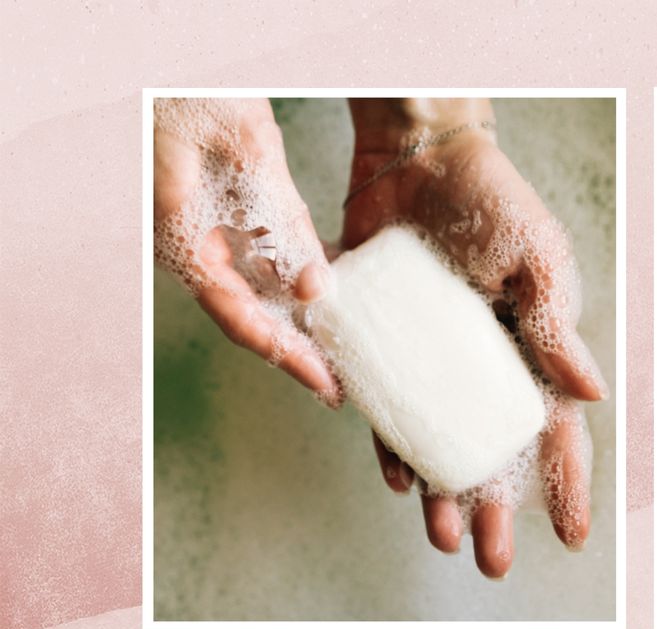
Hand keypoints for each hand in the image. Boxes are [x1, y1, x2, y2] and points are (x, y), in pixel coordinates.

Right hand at [153, 98, 339, 404]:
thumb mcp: (248, 152)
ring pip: (255, 290)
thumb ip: (280, 221)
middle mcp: (192, 243)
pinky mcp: (221, 210)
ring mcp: (203, 229)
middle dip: (293, 350)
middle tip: (336, 386)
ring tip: (335, 350)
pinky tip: (321, 294)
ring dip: (294, 321)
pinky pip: (258, 258)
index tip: (323, 385)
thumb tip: (314, 288)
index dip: (285, 355)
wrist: (173, 66)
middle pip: (249, 314)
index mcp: (185, 238)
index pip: (241, 317)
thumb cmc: (196, 94)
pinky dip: (290, 280)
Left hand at [342, 99, 605, 577]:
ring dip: (442, 498)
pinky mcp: (388, 348)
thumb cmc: (492, 201)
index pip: (559, 433)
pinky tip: (396, 479)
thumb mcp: (538, 258)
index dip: (568, 486)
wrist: (417, 158)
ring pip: (441, 446)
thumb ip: (556, 324)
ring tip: (443, 540)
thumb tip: (591, 394)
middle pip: (496, 457)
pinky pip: (389, 411)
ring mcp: (435, 362)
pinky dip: (392, 447)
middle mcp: (486, 368)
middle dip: (497, 513)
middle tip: (491, 564)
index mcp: (536, 352)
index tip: (573, 538)